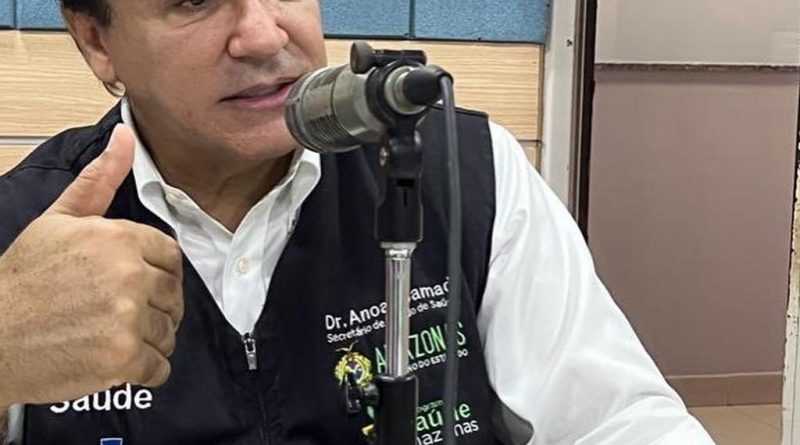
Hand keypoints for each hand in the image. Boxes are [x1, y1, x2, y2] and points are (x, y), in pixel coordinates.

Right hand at [0, 124, 183, 406]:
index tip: (136, 283)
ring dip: (149, 337)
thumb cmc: (24, 277)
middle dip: (154, 305)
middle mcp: (129, 276)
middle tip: (121, 313)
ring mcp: (127, 319)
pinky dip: (144, 367)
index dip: (156, 271)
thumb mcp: (58, 219)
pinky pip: (160, 366)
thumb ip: (99, 179)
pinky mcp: (123, 359)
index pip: (171, 256)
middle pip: (173, 294)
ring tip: (114, 334)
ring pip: (169, 331)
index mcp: (119, 239)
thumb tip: (126, 136)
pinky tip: (117, 359)